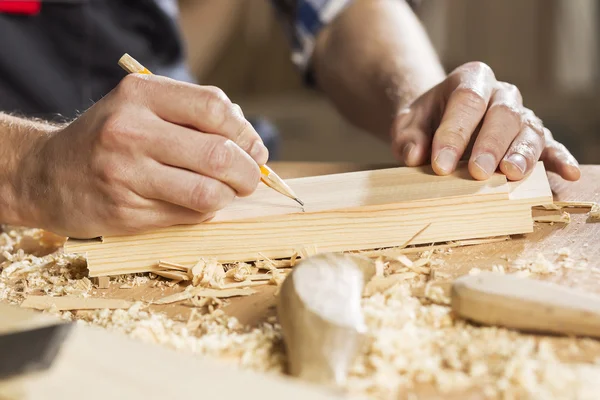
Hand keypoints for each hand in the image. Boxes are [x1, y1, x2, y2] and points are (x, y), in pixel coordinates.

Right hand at [20, 74, 267, 237]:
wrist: (47, 174)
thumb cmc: (108, 138)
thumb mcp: (142, 107)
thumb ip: (194, 115)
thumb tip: (251, 142)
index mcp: (140, 95)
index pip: (215, 109)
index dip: (246, 133)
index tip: (254, 149)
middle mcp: (130, 131)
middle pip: (219, 155)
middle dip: (248, 173)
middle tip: (249, 178)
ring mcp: (126, 174)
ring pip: (208, 193)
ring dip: (228, 197)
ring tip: (225, 192)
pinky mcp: (126, 212)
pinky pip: (188, 216)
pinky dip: (203, 211)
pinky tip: (193, 202)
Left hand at [390, 62, 580, 180]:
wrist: (438, 122)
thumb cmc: (425, 123)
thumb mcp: (407, 125)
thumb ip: (407, 137)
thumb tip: (415, 155)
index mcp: (470, 80)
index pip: (467, 101)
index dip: (454, 133)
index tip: (440, 165)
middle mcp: (501, 94)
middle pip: (503, 114)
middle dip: (490, 144)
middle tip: (477, 172)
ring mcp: (521, 115)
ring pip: (528, 130)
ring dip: (521, 154)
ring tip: (510, 174)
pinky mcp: (532, 137)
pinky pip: (549, 146)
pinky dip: (559, 159)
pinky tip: (567, 174)